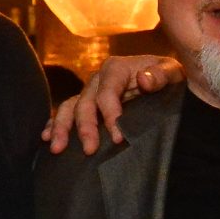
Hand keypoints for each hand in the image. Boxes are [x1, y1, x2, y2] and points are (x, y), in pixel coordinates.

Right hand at [41, 54, 183, 154]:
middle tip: (90, 150)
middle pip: (85, 103)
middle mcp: (98, 79)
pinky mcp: (87, 104)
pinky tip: (47, 138)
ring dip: (62, 128)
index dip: (110, 115)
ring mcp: (90, 92)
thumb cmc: (167, 76)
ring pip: (70, 108)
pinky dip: (55, 124)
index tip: (118, 137)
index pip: (107, 93)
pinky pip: (67, 113)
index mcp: (116, 68)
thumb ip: (161, 74)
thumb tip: (144, 79)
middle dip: (85, 127)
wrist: (163, 79)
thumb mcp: (172, 72)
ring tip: (57, 148)